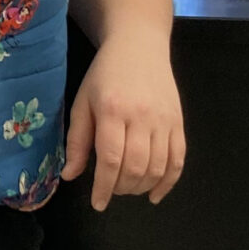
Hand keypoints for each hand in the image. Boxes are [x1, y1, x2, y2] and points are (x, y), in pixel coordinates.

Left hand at [59, 34, 184, 210]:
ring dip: (142, 186)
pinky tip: (155, 193)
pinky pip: (179, 160)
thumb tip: (69, 176)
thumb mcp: (82, 101)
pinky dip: (169, 182)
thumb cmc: (104, 73)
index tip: (97, 203)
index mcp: (112, 110)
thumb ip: (77, 140)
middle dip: (122, 188)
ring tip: (128, 187)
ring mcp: (164, 120)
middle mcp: (142, 117)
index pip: (111, 159)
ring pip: (158, 167)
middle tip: (111, 190)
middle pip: (136, 167)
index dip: (104, 187)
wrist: (138, 46)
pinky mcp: (179, 123)